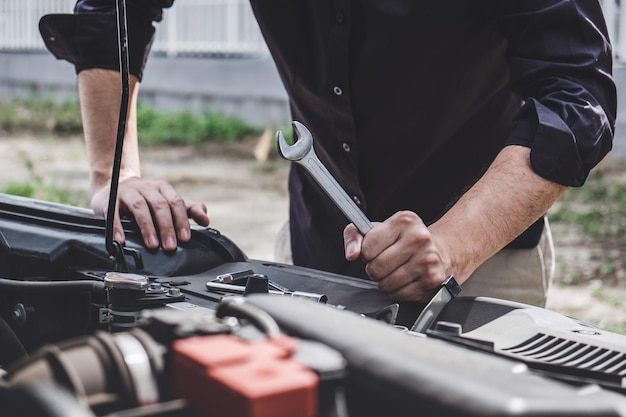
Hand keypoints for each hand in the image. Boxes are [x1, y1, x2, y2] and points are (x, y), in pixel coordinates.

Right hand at [91, 177, 209, 250]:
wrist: (115, 185)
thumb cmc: (146, 198)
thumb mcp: (168, 201)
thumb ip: (188, 209)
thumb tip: (205, 219)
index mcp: (163, 188)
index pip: (176, 202)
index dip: (181, 220)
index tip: (185, 238)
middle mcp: (147, 188)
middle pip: (160, 205)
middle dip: (167, 227)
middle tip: (171, 246)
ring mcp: (128, 192)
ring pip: (140, 207)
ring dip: (148, 227)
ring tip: (153, 245)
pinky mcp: (110, 200)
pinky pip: (114, 213)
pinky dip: (118, 226)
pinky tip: (122, 240)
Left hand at [344, 210, 448, 301]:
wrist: (440, 251)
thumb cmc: (405, 240)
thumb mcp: (379, 229)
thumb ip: (355, 235)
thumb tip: (351, 253)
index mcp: (404, 221)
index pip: (367, 247)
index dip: (366, 253)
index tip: (375, 250)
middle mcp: (418, 238)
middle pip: (376, 268)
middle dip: (375, 269)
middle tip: (385, 263)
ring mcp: (427, 260)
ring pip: (386, 284)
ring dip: (386, 282)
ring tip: (396, 271)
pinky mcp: (432, 280)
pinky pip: (399, 295)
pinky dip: (398, 291)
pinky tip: (406, 280)